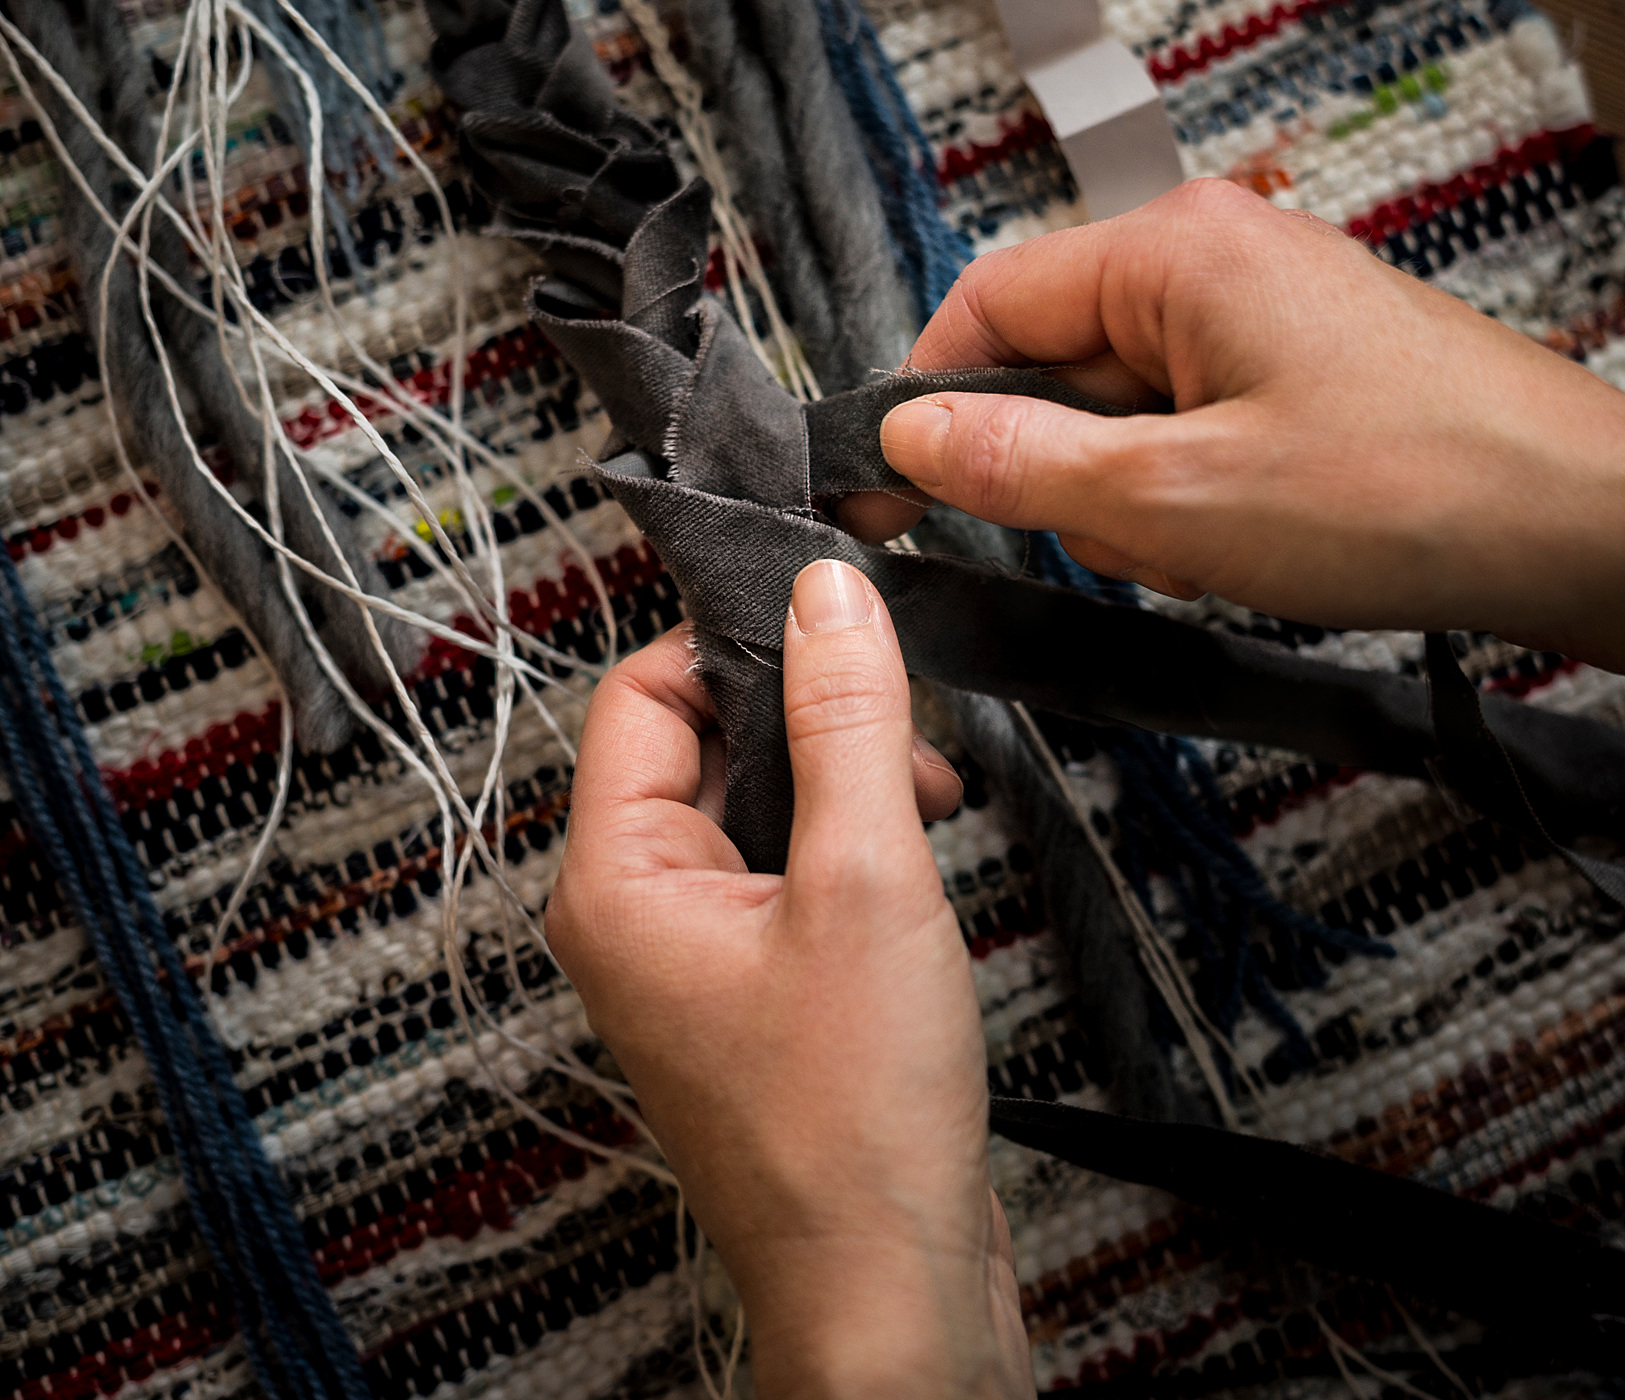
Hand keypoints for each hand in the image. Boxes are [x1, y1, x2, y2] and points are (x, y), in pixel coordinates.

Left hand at [545, 561, 1032, 1399]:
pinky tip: (916, 864)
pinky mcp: (752, 988)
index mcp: (616, 881)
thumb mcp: (865, 878)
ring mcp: (692, 956)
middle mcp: (636, 914)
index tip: (828, 625)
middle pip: (704, 741)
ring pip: (754, 803)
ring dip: (842, 784)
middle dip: (811, 722)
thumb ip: (847, 720)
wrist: (894, 1293)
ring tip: (923, 811)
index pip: (644, 691)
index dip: (737, 644)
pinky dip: (851, 846)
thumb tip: (828, 599)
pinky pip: (784, 868)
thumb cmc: (855, 1128)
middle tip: (899, 738)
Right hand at [851, 178, 1624, 671]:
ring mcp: (1263, 313)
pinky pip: (1192, 433)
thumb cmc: (1419, 490)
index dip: (928, 398)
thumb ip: (1023, 464)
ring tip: (1218, 545)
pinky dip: (1197, 500)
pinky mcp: (1301, 369)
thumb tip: (907, 433)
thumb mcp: (1178, 497)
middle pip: (1057, 365)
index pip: (988, 300)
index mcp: (1174, 250)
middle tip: (1130, 538)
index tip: (890, 483)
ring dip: (1139, 502)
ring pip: (1125, 415)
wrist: (1591, 525)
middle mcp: (1215, 258)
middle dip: (1071, 474)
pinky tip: (1255, 543)